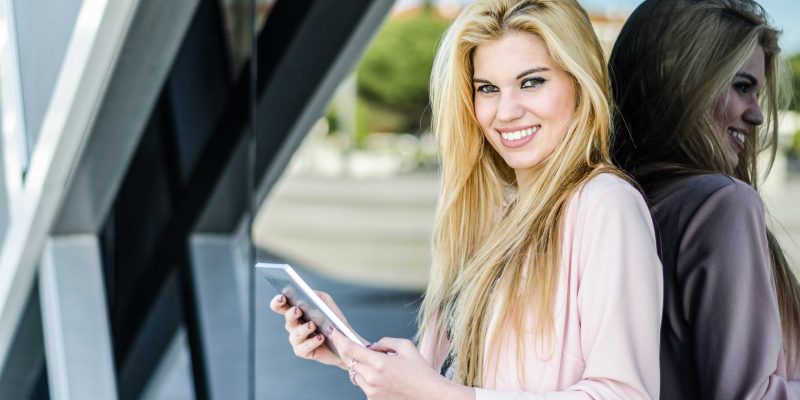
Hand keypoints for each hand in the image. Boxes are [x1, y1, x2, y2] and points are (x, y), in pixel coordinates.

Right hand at [269, 292, 344, 368]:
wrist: (345, 341)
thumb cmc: (333, 320)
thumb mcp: (327, 304)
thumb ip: (317, 296)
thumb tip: (308, 293)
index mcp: (296, 312)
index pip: (281, 306)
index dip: (278, 302)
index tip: (282, 297)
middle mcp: (294, 326)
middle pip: (288, 319)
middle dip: (291, 314)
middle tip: (298, 310)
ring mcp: (297, 339)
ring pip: (295, 334)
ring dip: (304, 329)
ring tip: (313, 325)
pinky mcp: (303, 351)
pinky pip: (304, 347)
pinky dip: (312, 342)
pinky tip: (320, 337)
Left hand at [329, 329, 474, 399]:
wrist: (429, 395)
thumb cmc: (421, 371)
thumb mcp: (406, 347)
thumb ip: (385, 342)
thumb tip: (371, 345)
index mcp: (379, 363)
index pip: (350, 349)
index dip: (339, 339)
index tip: (333, 331)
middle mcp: (371, 378)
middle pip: (349, 361)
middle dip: (350, 352)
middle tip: (353, 345)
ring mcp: (371, 391)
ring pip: (355, 374)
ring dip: (360, 366)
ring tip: (379, 365)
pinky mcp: (373, 399)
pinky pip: (363, 385)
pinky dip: (368, 378)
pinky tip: (383, 376)